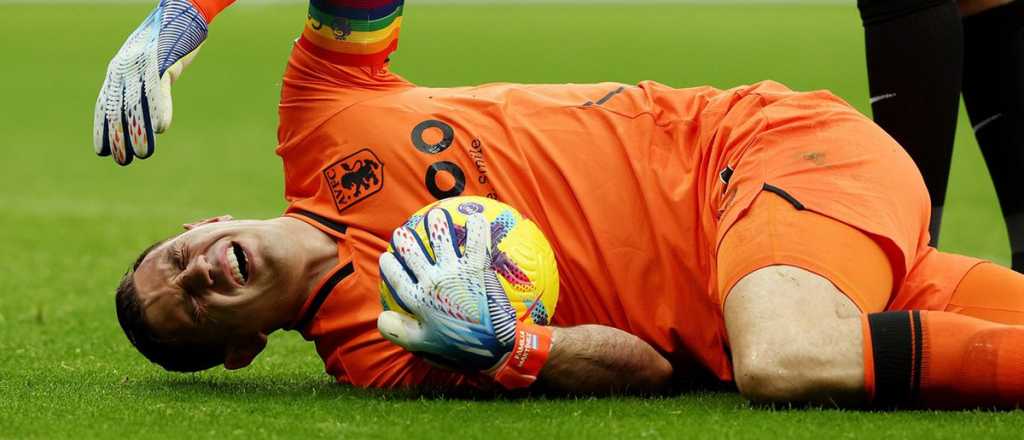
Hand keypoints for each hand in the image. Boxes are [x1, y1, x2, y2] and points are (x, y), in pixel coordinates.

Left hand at [93, 0, 207, 165]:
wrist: (181, 12)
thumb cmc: (168, 41)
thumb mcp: (152, 66)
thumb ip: (148, 89)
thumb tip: (153, 118)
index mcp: (117, 70)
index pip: (105, 104)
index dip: (102, 128)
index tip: (102, 151)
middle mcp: (124, 68)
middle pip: (118, 109)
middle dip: (119, 138)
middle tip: (123, 161)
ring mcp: (142, 64)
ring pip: (136, 104)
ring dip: (139, 132)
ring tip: (144, 153)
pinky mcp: (161, 61)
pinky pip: (158, 90)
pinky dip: (160, 110)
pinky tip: (162, 128)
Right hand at [378, 209, 552, 387]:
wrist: (493, 344)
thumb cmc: (458, 345)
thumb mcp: (422, 342)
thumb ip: (398, 330)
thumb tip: (380, 317)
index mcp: (418, 299)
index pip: (395, 276)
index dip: (389, 265)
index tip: (386, 257)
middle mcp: (432, 281)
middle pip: (412, 252)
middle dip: (404, 239)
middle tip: (402, 232)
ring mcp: (454, 272)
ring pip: (440, 239)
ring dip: (436, 224)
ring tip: (435, 215)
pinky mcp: (477, 268)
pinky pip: (476, 242)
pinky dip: (476, 228)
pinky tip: (475, 218)